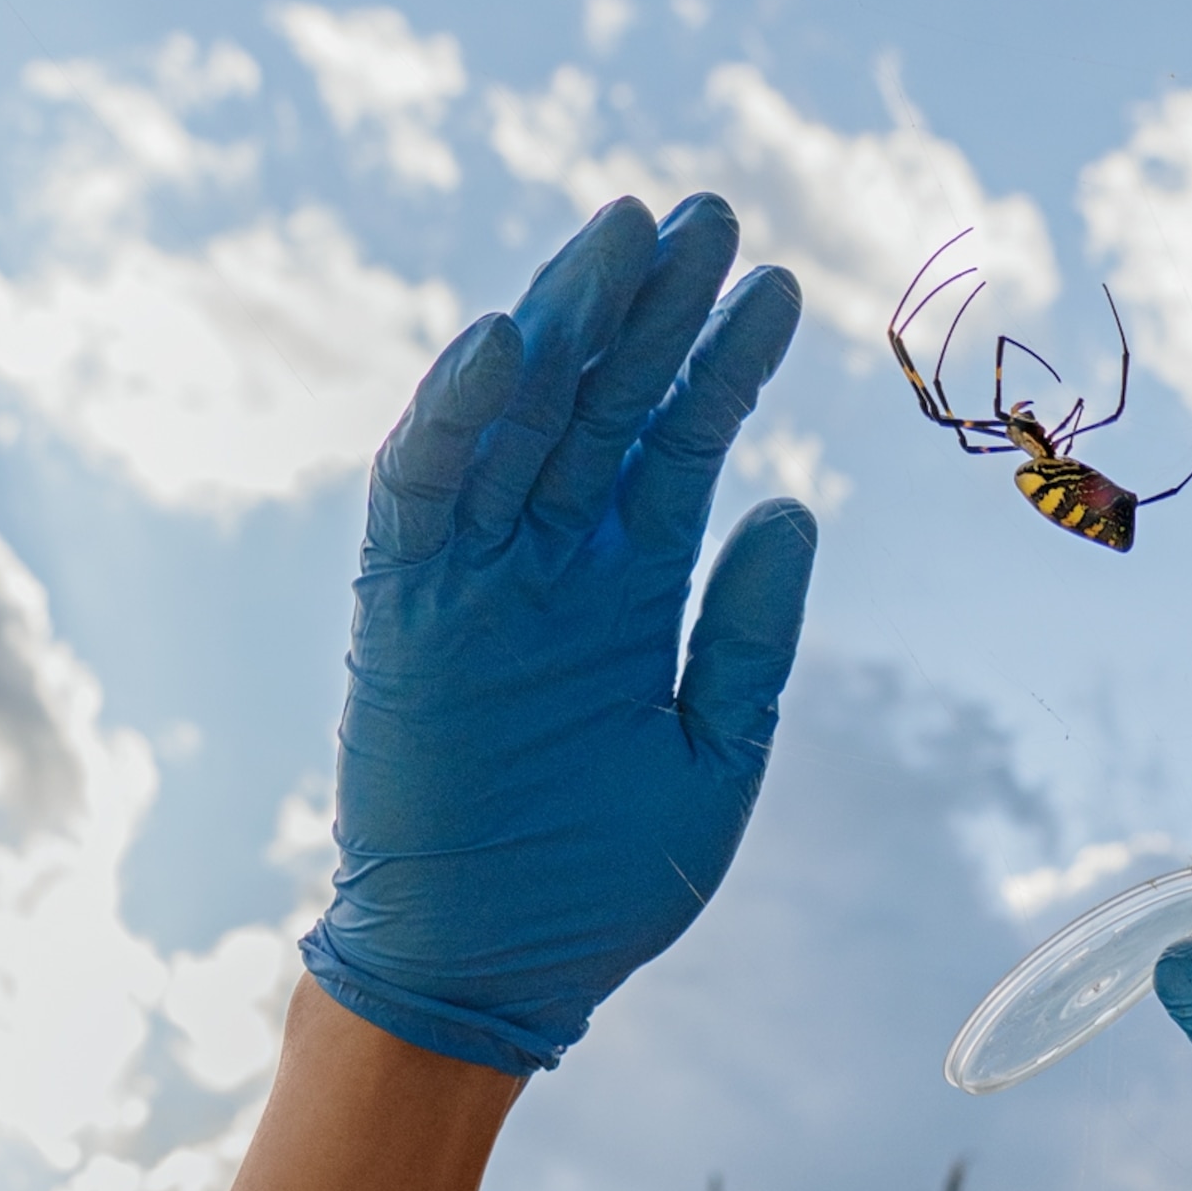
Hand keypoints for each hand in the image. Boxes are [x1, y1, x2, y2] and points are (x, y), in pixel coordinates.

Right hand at [300, 194, 817, 1074]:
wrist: (492, 977)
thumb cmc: (600, 888)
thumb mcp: (711, 760)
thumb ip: (749, 639)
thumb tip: (789, 504)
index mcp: (628, 591)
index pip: (677, 444)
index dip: (721, 363)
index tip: (775, 286)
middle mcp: (551, 566)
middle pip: (602, 402)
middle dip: (651, 306)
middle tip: (706, 213)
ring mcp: (474, 582)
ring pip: (518, 418)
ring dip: (567, 326)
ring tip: (628, 237)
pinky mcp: (402, 613)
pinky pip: (424, 491)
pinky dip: (458, 415)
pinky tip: (514, 342)